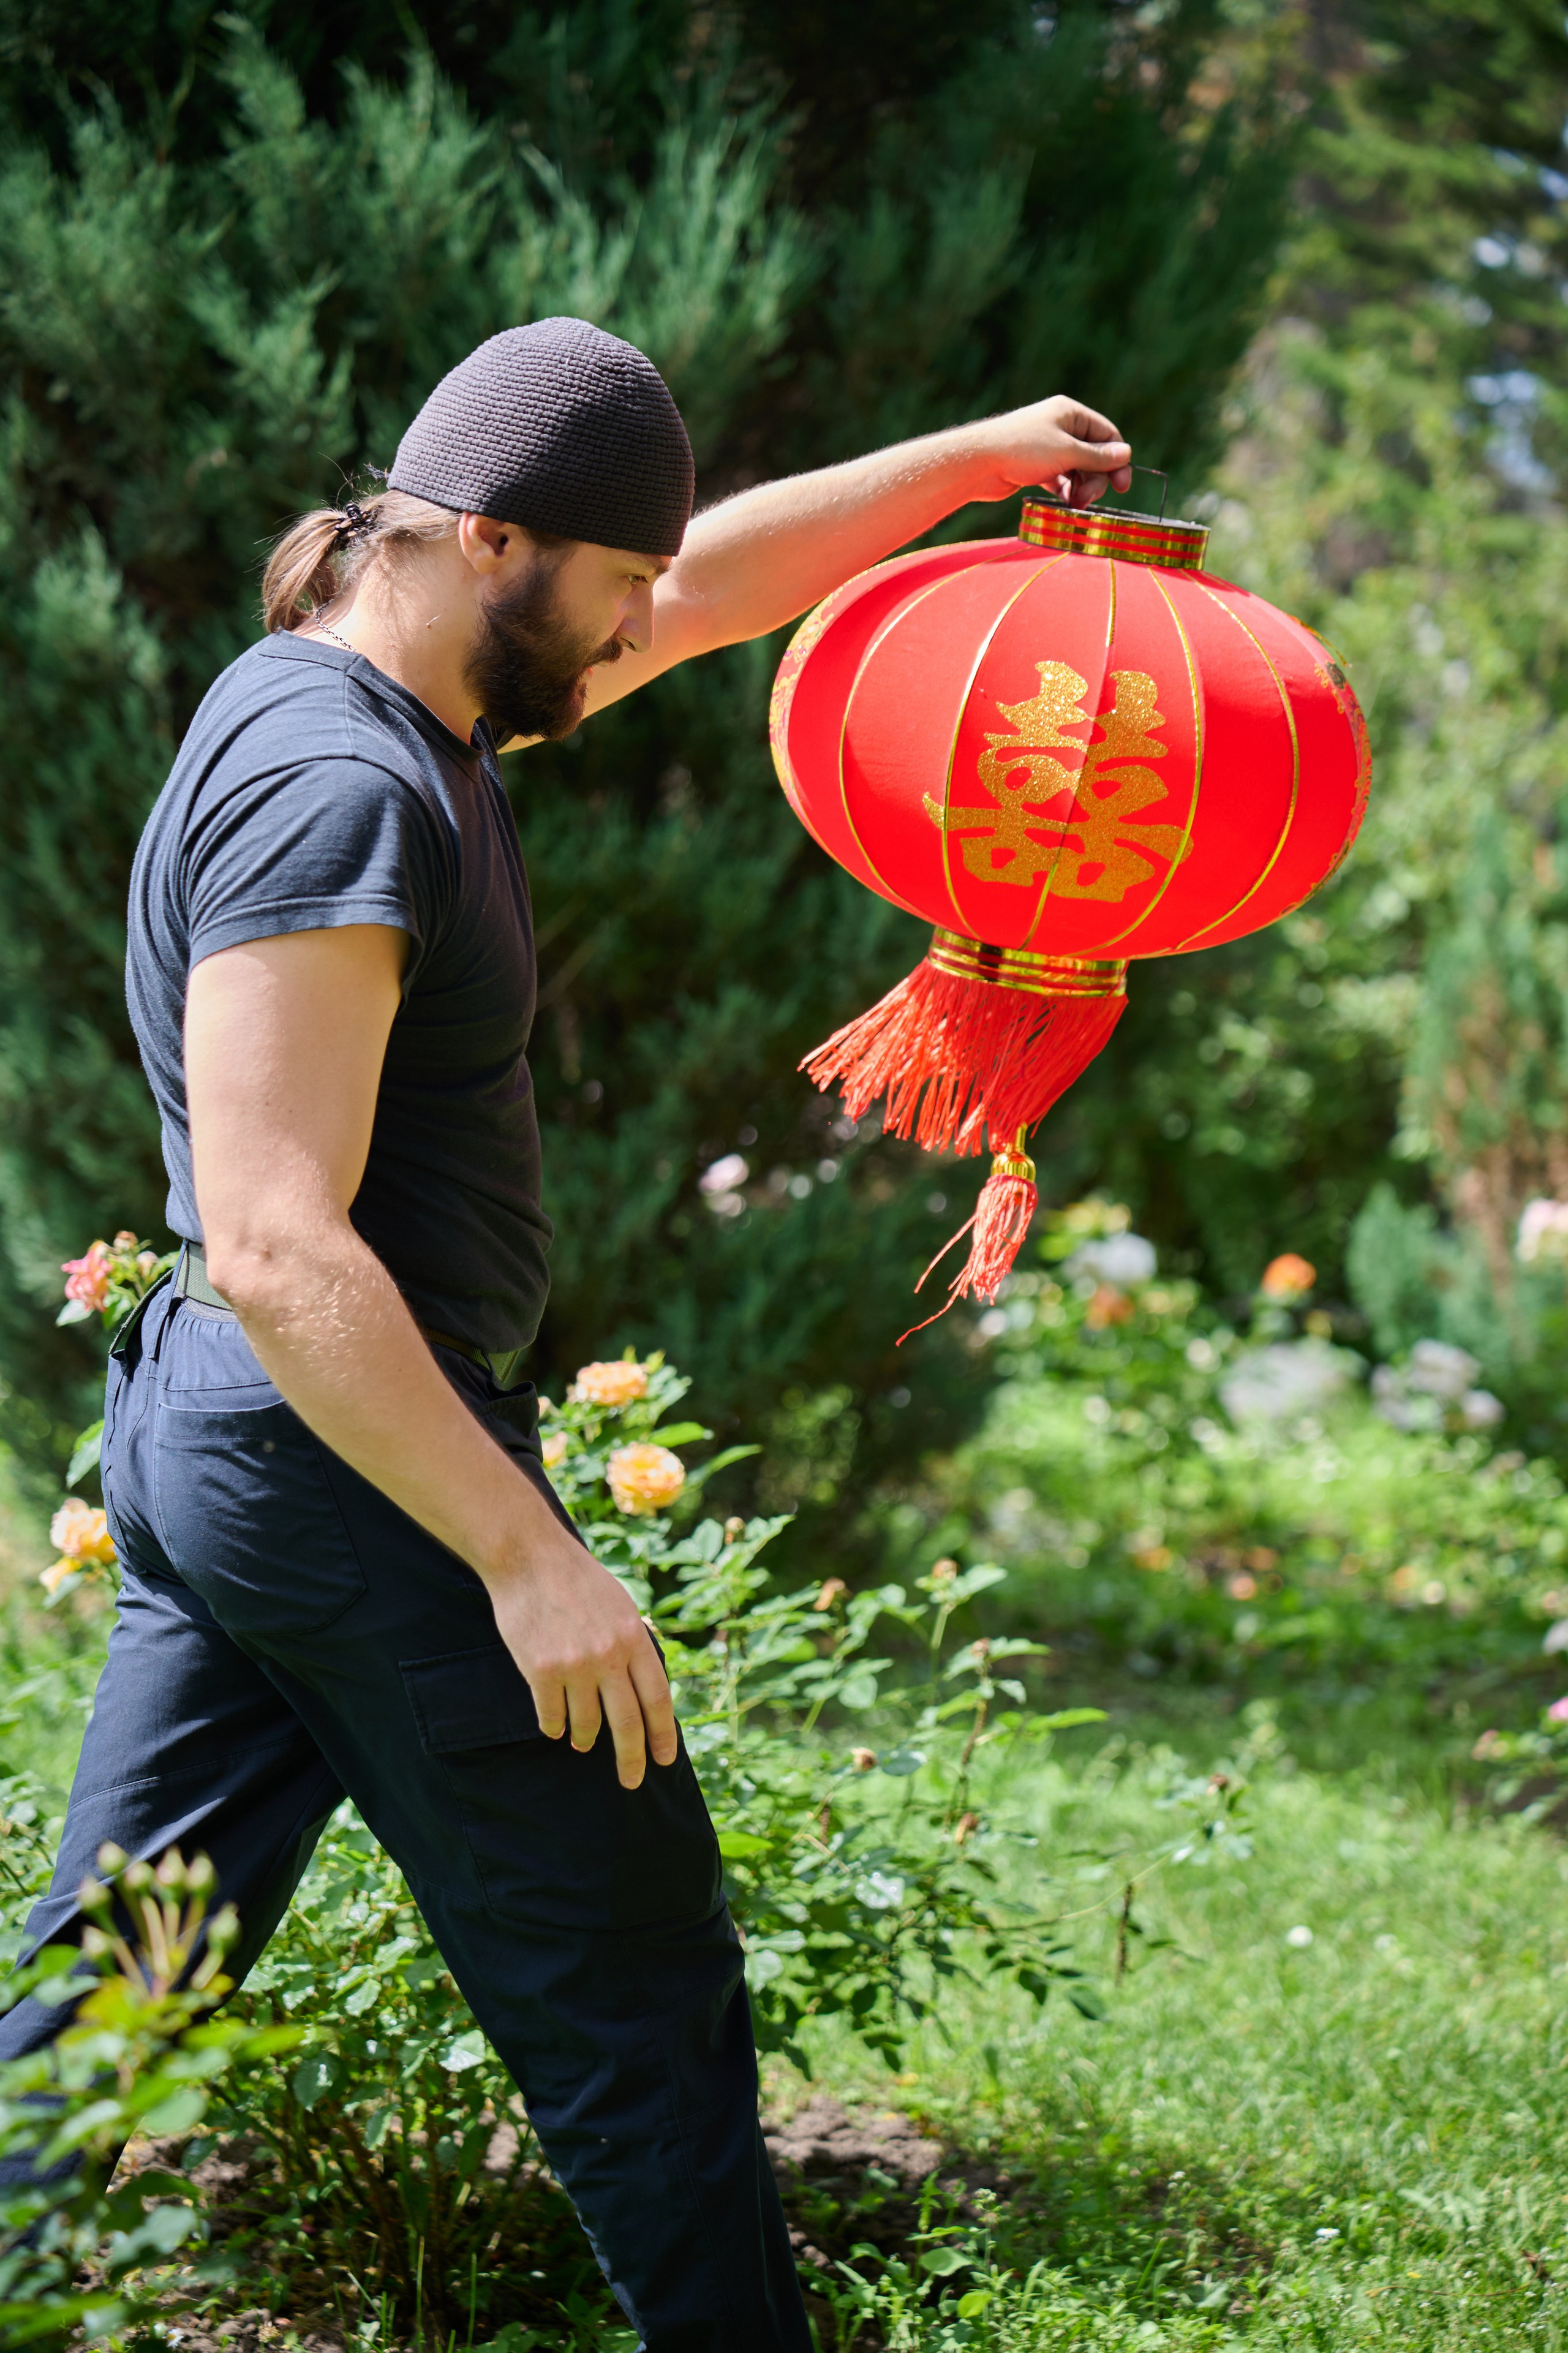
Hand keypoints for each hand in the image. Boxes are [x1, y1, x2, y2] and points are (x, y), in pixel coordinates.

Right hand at [484, 1522, 677, 1789]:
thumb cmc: (577, 1579)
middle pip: (627, 1722)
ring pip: (586, 1724)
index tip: (664, 1759)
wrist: (529, 1557)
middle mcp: (610, 1655)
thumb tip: (645, 1686)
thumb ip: (633, 1644)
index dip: (662, 1734)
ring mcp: (575, 1665)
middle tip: (631, 1781)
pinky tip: (555, 1728)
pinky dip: (554, 1727)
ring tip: (583, 1743)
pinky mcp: (541, 1670)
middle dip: (632, 1758)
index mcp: (635, 1638)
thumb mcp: (620, 1606)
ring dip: (586, 1739)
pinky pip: (551, 1716)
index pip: (658, 1699)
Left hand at [970, 395, 1132, 509]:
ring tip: (1075, 504)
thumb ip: (1098, 457)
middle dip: (1095, 479)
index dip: (1117, 460)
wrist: (978, 463)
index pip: (1106, 434)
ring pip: (1078, 469)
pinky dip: (1066, 491)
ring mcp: (1048, 447)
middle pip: (1094, 455)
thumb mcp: (1067, 452)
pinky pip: (1061, 479)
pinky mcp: (1036, 466)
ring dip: (1081, 488)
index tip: (1122, 486)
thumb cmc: (1022, 450)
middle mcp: (1060, 427)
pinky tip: (1066, 503)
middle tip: (1086, 499)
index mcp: (1070, 413)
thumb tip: (1126, 454)